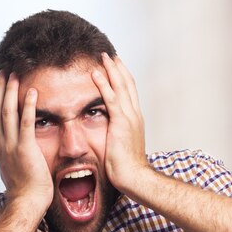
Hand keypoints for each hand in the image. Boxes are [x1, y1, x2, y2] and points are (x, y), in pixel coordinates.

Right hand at [0, 72, 52, 212]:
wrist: (26, 203)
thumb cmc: (25, 189)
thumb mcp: (13, 168)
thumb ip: (11, 154)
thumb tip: (12, 149)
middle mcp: (1, 144)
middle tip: (4, 71)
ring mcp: (11, 146)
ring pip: (7, 113)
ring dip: (11, 92)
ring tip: (15, 75)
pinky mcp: (25, 149)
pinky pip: (26, 123)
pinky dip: (28, 106)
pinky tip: (32, 92)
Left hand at [91, 54, 150, 194]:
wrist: (133, 177)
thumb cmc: (126, 168)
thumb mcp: (120, 147)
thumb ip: (116, 137)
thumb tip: (109, 135)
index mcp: (135, 121)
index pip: (130, 94)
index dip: (123, 79)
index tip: (116, 67)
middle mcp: (135, 115)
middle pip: (128, 85)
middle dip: (119, 68)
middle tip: (110, 54)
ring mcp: (129, 117)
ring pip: (121, 86)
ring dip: (111, 70)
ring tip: (103, 56)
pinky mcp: (121, 123)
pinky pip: (111, 98)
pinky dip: (104, 84)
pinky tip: (96, 73)